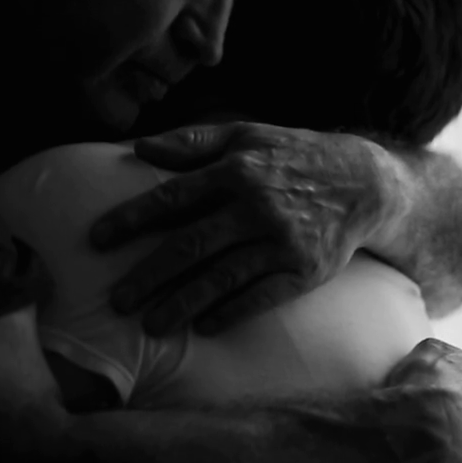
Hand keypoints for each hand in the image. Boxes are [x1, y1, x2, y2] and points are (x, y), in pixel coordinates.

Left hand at [88, 122, 393, 335]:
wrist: (365, 184)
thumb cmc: (294, 156)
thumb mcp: (247, 134)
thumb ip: (193, 141)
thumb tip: (140, 147)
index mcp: (236, 171)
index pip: (173, 197)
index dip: (132, 219)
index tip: (97, 239)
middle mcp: (256, 207)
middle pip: (191, 245)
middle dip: (148, 275)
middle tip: (115, 300)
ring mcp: (281, 242)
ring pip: (221, 277)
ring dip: (182, 303)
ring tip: (150, 325)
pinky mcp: (303, 272)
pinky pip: (260, 297)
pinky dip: (230, 312)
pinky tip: (203, 327)